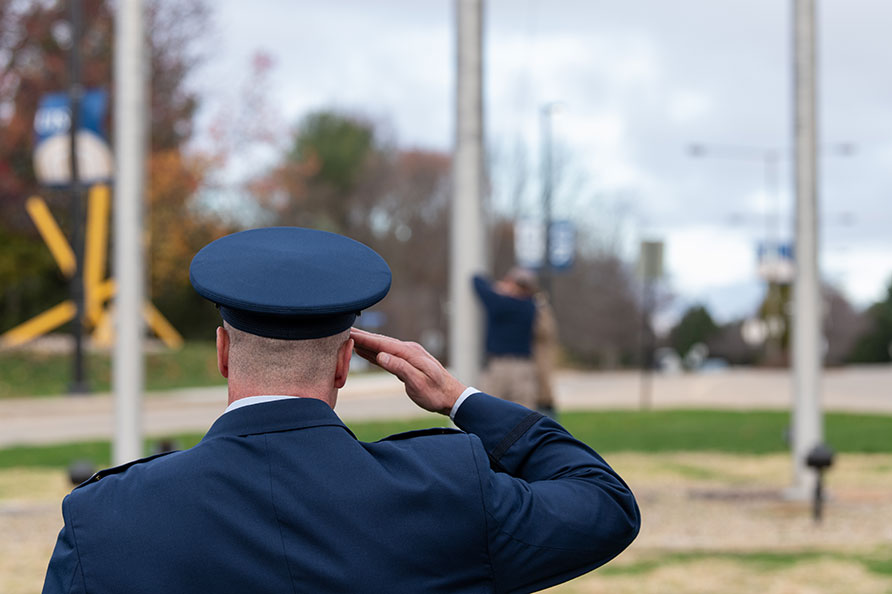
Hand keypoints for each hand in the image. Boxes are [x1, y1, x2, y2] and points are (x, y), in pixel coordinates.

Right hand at [351, 328, 465, 414]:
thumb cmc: (436, 393)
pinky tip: (365, 351)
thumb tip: (381, 355)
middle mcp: (408, 350)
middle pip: (380, 342)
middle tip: (341, 330)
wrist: (452, 397)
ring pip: (382, 347)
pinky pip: (387, 355)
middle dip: (361, 336)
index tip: (347, 332)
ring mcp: (408, 355)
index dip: (363, 338)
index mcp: (409, 353)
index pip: (381, 344)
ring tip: (348, 338)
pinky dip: (374, 352)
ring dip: (365, 343)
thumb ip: (400, 368)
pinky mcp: (407, 362)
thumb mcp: (417, 383)